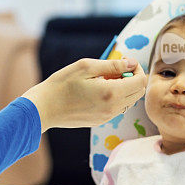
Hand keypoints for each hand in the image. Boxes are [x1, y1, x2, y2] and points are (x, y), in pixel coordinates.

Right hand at [22, 58, 146, 132]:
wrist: (44, 108)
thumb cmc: (62, 84)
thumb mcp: (86, 67)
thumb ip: (113, 65)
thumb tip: (132, 63)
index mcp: (112, 92)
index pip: (141, 81)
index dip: (137, 69)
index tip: (125, 63)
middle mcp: (113, 108)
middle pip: (138, 93)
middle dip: (133, 79)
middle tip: (116, 70)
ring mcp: (107, 117)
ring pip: (129, 102)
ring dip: (125, 89)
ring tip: (105, 80)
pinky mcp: (100, 121)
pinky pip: (117, 109)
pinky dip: (115, 98)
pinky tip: (98, 91)